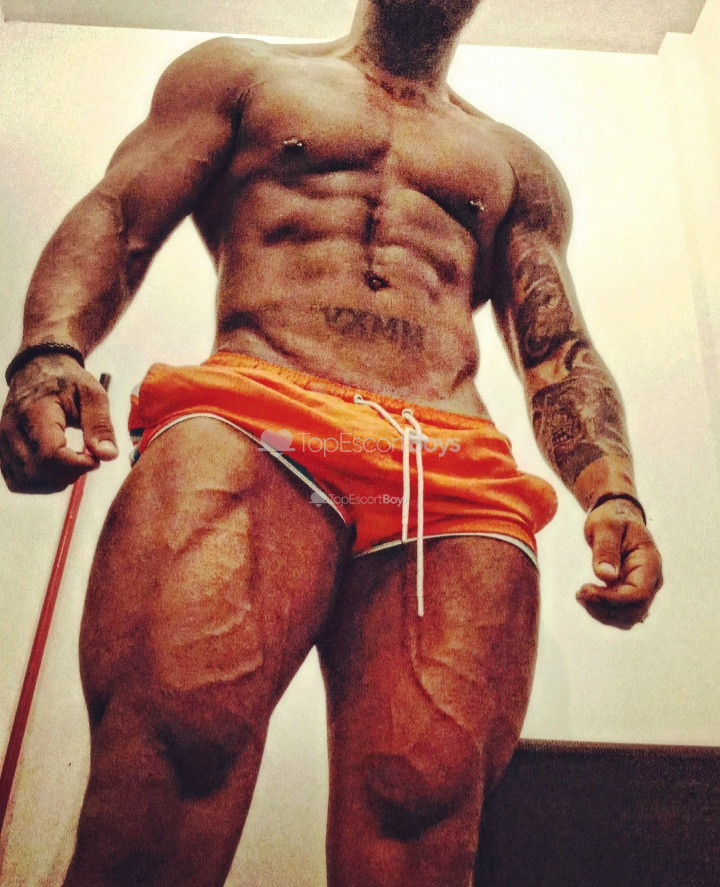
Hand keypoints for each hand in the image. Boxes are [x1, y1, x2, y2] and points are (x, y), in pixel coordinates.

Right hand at [0, 355, 117, 493]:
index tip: (95, 458)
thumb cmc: (69, 381)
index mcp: (34, 413)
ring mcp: (2, 442)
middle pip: (37, 473)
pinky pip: (18, 481)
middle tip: (86, 458)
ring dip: (55, 481)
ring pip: (26, 482)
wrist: (39, 369)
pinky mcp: (2, 451)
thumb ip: (100, 425)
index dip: (77, 465)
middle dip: (69, 474)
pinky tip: (57, 467)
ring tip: (72, 461)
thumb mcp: (92, 394)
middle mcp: (11, 429)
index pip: (50, 455)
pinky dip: (41, 482)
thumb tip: (108, 456)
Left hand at [576, 498, 662, 628]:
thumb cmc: (612, 519)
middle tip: (579, 593)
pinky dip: (603, 612)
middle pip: (634, 611)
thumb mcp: (605, 526)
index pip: (639, 594)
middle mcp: (652, 581)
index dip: (612, 599)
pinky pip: (621, 614)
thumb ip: (606, 549)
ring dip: (602, 613)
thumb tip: (606, 576)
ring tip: (580, 594)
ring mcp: (644, 590)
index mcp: (650, 562)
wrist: (617, 518)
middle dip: (604, 607)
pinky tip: (587, 597)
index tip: (585, 590)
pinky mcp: (632, 595)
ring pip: (627, 618)